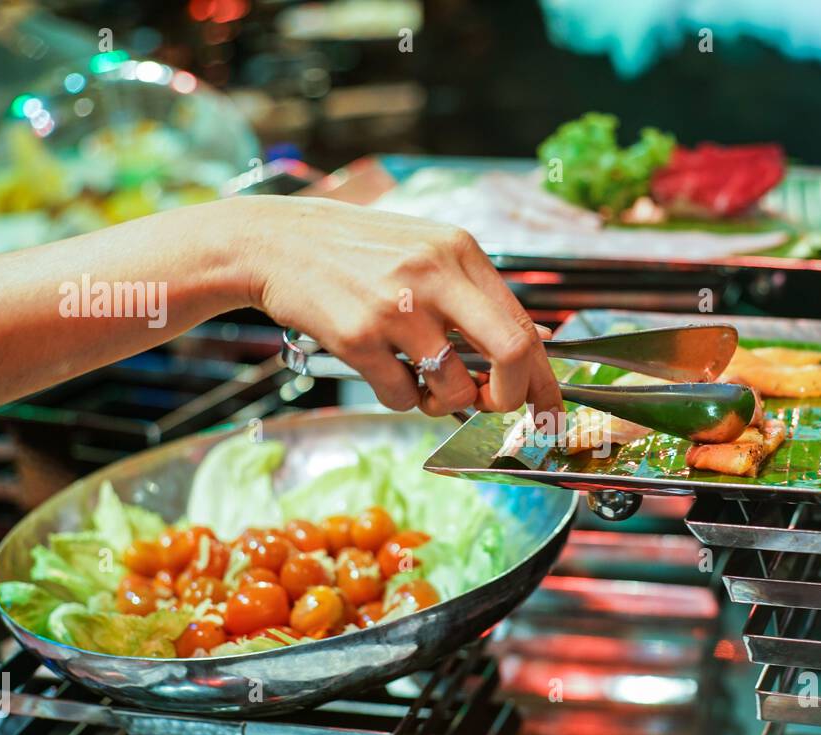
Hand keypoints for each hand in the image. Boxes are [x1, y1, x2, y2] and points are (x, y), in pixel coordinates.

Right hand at [234, 195, 560, 418]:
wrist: (273, 241)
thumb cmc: (355, 252)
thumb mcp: (425, 251)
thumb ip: (474, 294)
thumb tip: (534, 342)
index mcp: (460, 252)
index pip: (524, 325)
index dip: (542, 377)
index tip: (546, 405)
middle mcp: (434, 275)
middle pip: (510, 354)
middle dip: (509, 397)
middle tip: (492, 406)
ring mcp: (396, 308)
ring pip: (454, 390)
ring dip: (442, 403)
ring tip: (419, 378)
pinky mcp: (358, 337)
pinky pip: (402, 397)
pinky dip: (399, 397)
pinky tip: (379, 367)